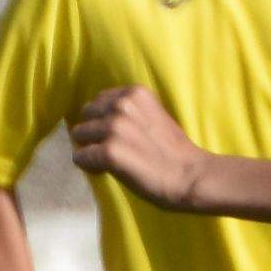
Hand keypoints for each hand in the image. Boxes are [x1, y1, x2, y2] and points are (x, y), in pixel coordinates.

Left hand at [67, 84, 205, 209]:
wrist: (190, 177)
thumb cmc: (174, 151)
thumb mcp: (154, 115)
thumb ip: (130, 110)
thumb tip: (101, 116)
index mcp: (135, 93)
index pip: (100, 100)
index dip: (104, 118)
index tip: (117, 134)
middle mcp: (122, 105)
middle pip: (87, 115)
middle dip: (93, 131)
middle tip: (110, 148)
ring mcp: (114, 128)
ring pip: (80, 135)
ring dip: (89, 148)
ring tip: (109, 161)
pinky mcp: (109, 152)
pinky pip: (81, 157)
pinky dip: (88, 165)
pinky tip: (103, 170)